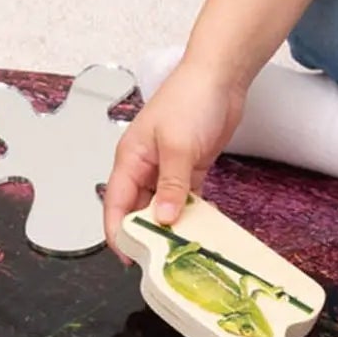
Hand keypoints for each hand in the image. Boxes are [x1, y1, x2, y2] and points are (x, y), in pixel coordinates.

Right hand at [103, 58, 245, 255]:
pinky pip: (187, 198)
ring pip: (163, 206)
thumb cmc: (190, 99)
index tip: (129, 258)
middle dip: (147, 233)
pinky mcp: (191, 167)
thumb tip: (164, 219)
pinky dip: (193, 212)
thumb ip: (172, 185)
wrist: (220, 77)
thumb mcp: (178, 146)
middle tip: (162, 259)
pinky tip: (203, 228)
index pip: (116, 204)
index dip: (118, 232)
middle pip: (138, 209)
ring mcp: (168, 168)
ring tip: (184, 249)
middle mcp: (145, 166)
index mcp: (130, 159)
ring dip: (172, 225)